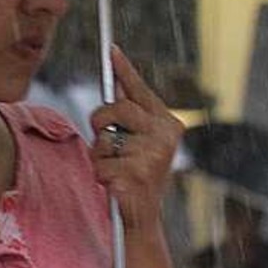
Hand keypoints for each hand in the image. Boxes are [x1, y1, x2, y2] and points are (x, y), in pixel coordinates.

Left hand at [89, 46, 184, 232]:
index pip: (140, 91)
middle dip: (100, 121)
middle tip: (102, 134)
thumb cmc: (136, 173)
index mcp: (168, 123)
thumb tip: (116, 83)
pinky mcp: (136, 176)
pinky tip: (116, 184)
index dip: (124, 70)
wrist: (143, 217)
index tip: (111, 49)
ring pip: (104, 139)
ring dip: (101, 155)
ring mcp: (153, 156)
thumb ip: (128, 113)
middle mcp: (166, 136)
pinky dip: (100, 174)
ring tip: (116, 168)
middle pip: (117, 108)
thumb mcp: (136, 140)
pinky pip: (100, 163)